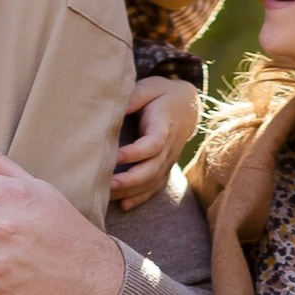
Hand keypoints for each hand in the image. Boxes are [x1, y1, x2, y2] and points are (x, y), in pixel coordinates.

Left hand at [109, 75, 200, 209]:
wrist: (187, 107)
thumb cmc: (162, 96)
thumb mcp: (150, 88)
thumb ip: (134, 97)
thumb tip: (115, 106)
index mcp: (164, 126)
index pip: (153, 144)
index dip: (136, 153)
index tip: (115, 156)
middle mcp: (168, 148)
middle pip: (152, 169)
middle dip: (130, 180)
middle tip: (107, 184)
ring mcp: (168, 161)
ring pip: (151, 182)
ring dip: (130, 192)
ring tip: (107, 196)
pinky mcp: (164, 169)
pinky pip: (154, 188)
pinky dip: (139, 198)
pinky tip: (123, 206)